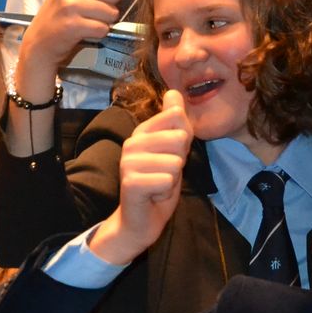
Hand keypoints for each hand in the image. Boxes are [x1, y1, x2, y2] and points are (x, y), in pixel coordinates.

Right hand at [14, 0, 121, 93]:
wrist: (42, 39)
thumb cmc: (62, 4)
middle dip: (108, 4)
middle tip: (88, 8)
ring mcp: (70, 4)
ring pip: (112, 12)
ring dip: (103, 20)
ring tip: (85, 19)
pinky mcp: (72, 25)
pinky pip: (103, 28)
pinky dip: (97, 33)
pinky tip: (82, 31)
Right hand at [88, 90, 191, 263]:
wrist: (140, 220)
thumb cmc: (158, 184)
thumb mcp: (174, 151)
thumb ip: (176, 123)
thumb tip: (175, 91)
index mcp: (142, 131)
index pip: (178, 119)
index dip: (183, 143)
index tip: (170, 157)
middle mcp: (131, 142)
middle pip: (179, 140)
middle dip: (179, 162)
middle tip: (164, 174)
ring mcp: (128, 162)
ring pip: (175, 162)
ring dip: (172, 179)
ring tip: (157, 185)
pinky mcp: (130, 182)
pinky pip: (166, 180)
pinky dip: (165, 192)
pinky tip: (153, 195)